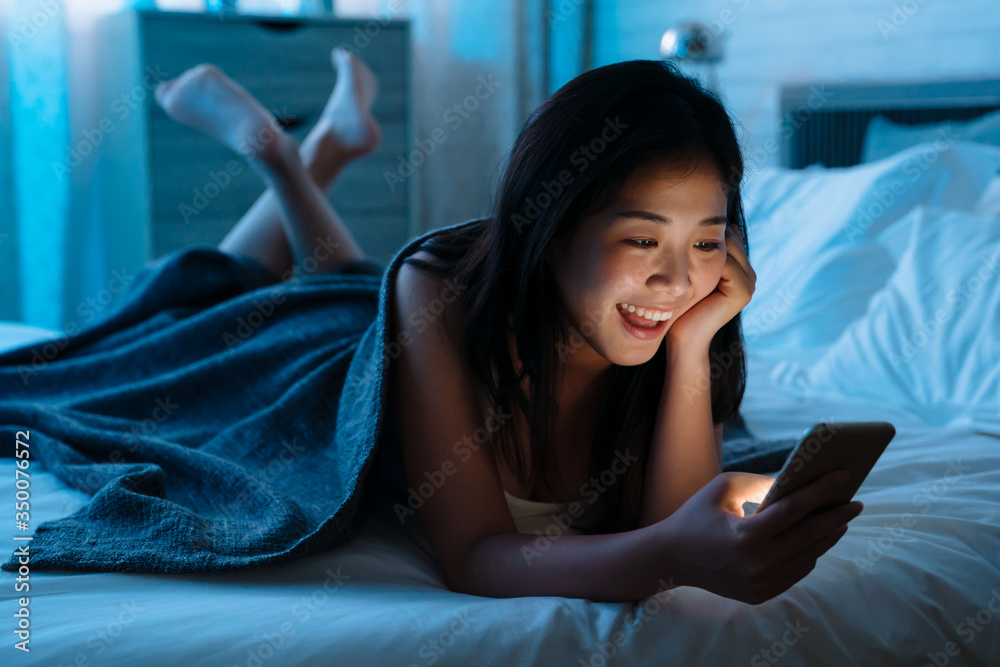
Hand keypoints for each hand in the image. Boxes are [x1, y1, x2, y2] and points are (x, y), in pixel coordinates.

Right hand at [655, 469, 862, 604]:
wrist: (671, 558)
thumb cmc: (696, 516)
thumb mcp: (723, 489)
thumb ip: (761, 483)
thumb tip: (797, 483)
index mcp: (746, 536)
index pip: (794, 510)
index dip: (821, 491)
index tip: (843, 477)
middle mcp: (757, 564)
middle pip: (809, 536)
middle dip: (836, 516)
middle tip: (855, 502)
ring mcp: (760, 584)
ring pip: (808, 557)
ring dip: (827, 537)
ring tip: (840, 520)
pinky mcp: (760, 595)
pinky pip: (796, 573)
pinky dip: (810, 554)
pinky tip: (817, 540)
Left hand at [666, 224, 755, 347]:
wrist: (682, 337)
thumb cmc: (680, 306)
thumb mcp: (691, 272)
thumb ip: (700, 251)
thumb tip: (691, 221)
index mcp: (740, 268)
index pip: (728, 233)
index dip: (706, 229)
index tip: (684, 227)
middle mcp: (749, 274)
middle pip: (731, 236)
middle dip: (706, 234)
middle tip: (681, 233)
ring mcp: (750, 283)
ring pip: (728, 246)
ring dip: (704, 246)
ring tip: (681, 246)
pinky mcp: (743, 291)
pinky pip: (725, 262)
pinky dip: (706, 261)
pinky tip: (687, 267)